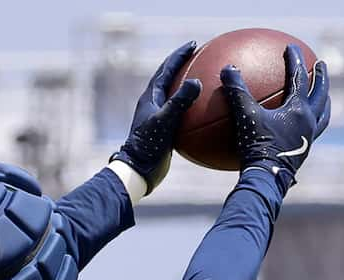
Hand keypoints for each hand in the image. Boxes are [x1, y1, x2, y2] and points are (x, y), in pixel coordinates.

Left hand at [112, 41, 201, 194]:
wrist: (139, 170)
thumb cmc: (149, 146)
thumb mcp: (166, 121)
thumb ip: (180, 101)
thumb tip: (196, 82)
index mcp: (151, 97)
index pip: (166, 69)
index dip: (180, 55)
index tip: (194, 44)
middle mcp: (153, 103)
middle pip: (169, 77)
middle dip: (183, 64)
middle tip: (197, 55)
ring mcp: (158, 116)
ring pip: (175, 94)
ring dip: (186, 84)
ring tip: (202, 77)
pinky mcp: (164, 130)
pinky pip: (180, 112)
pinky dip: (191, 107)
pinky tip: (204, 112)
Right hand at [224, 44, 329, 189]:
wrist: (266, 181)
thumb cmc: (257, 148)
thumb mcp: (244, 116)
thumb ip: (237, 91)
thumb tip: (227, 68)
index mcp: (298, 110)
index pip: (300, 78)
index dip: (295, 60)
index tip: (291, 47)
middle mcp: (308, 123)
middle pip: (321, 95)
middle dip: (321, 78)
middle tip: (321, 64)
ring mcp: (308, 139)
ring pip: (323, 115)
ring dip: (323, 101)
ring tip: (322, 95)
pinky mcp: (303, 153)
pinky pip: (312, 132)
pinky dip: (310, 122)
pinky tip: (299, 124)